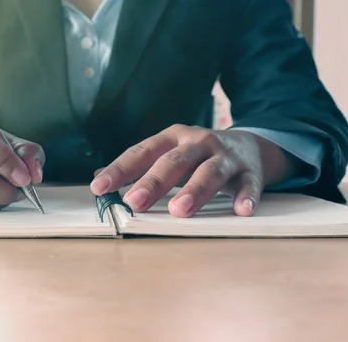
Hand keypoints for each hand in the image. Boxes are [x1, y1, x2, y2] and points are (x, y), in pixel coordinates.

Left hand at [90, 125, 300, 216]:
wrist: (249, 145)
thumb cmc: (198, 155)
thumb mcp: (168, 153)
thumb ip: (137, 166)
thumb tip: (98, 179)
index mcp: (172, 138)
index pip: (142, 152)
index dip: (120, 169)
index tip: (99, 187)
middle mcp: (197, 142)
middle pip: (174, 161)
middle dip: (153, 182)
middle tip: (134, 202)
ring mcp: (225, 155)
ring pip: (209, 171)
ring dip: (194, 190)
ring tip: (180, 210)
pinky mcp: (249, 170)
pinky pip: (248, 183)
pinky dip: (246, 196)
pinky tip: (242, 210)